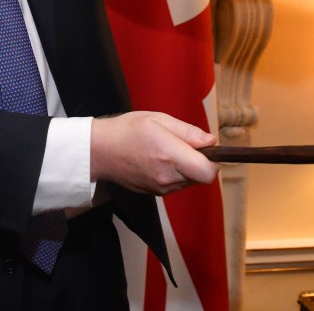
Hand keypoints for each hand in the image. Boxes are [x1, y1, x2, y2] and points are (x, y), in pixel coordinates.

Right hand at [90, 112, 219, 195]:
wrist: (100, 151)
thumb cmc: (128, 130)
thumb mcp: (159, 119)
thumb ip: (188, 132)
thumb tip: (211, 142)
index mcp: (170, 156)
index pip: (208, 173)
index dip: (213, 161)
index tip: (205, 149)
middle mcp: (168, 177)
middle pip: (200, 177)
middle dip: (198, 162)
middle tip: (181, 144)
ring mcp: (161, 188)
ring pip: (188, 182)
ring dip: (186, 169)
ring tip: (167, 151)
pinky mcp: (154, 193)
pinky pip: (175, 185)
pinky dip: (174, 174)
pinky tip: (158, 161)